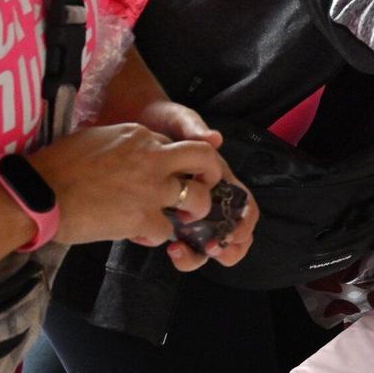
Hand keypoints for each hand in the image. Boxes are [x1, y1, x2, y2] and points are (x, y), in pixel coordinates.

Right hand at [29, 122, 252, 271]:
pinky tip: (141, 235)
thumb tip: (122, 152)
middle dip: (211, 173)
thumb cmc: (54, 165)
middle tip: (206, 187)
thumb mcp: (92, 138)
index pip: (172, 144)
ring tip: (182, 218)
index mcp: (138, 134)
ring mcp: (151, 188)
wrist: (37, 193)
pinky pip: (166, 230)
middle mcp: (152, 157)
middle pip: (203, 158)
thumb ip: (118, 143)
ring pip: (196, 198)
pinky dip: (156, 236)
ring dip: (193, 211)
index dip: (173, 161)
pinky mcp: (143, 217)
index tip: (167, 174)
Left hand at [122, 101, 257, 269]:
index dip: (244, 223)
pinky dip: (166, 246)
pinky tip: (148, 239)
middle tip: (207, 250)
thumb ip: (194, 129)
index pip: (244, 206)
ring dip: (195, 254)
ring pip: (201, 243)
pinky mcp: (161, 212)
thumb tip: (214, 139)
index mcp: (220, 177)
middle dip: (225, 250)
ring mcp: (185, 207)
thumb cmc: (162, 118)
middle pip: (228, 233)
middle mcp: (207, 196)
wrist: (129, 122)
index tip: (231, 233)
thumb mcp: (179, 118)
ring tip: (176, 251)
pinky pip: (170, 238)